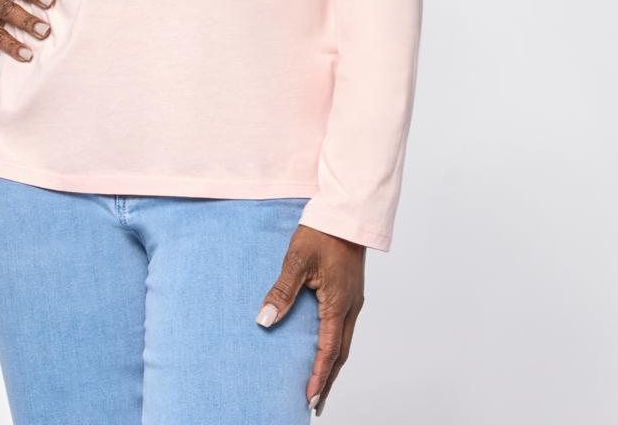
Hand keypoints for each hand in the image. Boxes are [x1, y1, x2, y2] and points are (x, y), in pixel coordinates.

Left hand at [253, 224, 365, 414]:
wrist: (346, 213)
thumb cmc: (321, 233)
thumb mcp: (297, 261)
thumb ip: (281, 292)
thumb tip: (264, 321)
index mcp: (338, 304)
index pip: (327, 350)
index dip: (318, 376)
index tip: (309, 399)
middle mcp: (350, 307)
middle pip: (339, 354)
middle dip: (327, 380)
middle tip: (315, 404)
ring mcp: (352, 300)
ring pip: (343, 341)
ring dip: (331, 364)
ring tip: (320, 384)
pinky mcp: (350, 292)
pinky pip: (343, 327)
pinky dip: (334, 346)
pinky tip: (325, 347)